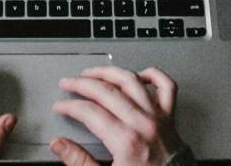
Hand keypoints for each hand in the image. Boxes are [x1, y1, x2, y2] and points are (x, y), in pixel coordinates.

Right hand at [50, 66, 184, 165]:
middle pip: (107, 91)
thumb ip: (79, 161)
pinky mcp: (171, 119)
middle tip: (68, 84)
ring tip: (93, 72)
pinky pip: (166, 87)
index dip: (69, 106)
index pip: (89, 112)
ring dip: (109, 72)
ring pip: (131, 81)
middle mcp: (143, 124)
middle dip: (82, 84)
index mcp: (126, 142)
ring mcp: (159, 118)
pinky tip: (139, 74)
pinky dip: (153, 75)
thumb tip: (59, 145)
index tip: (60, 107)